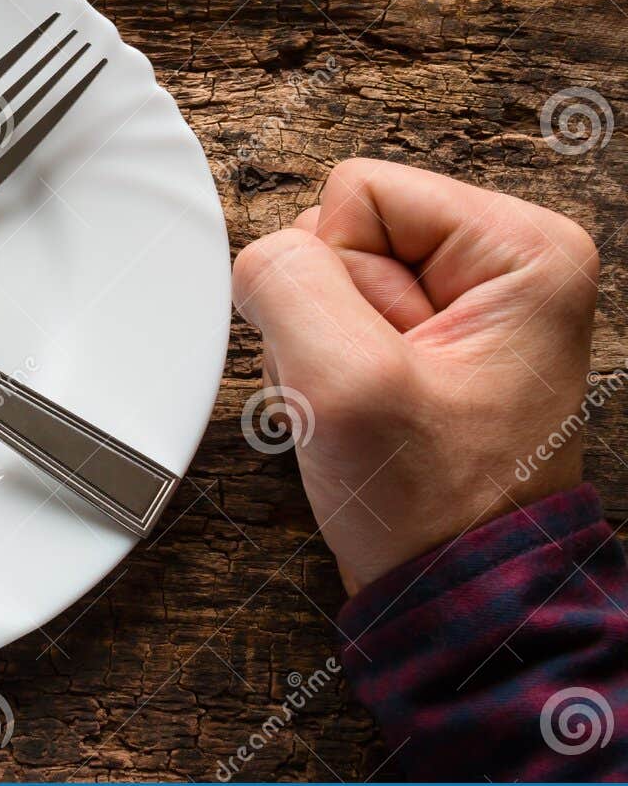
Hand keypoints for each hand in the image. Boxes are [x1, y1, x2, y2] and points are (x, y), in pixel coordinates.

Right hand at [232, 159, 598, 593]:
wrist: (453, 593)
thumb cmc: (437, 509)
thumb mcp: (351, 386)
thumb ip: (290, 285)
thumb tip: (262, 256)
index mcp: (522, 251)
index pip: (359, 192)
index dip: (332, 275)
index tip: (372, 355)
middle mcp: (500, 267)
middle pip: (339, 235)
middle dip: (324, 318)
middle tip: (367, 392)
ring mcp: (461, 308)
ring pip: (324, 282)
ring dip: (320, 354)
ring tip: (366, 412)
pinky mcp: (425, 344)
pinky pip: (329, 323)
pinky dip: (324, 375)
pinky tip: (360, 418)